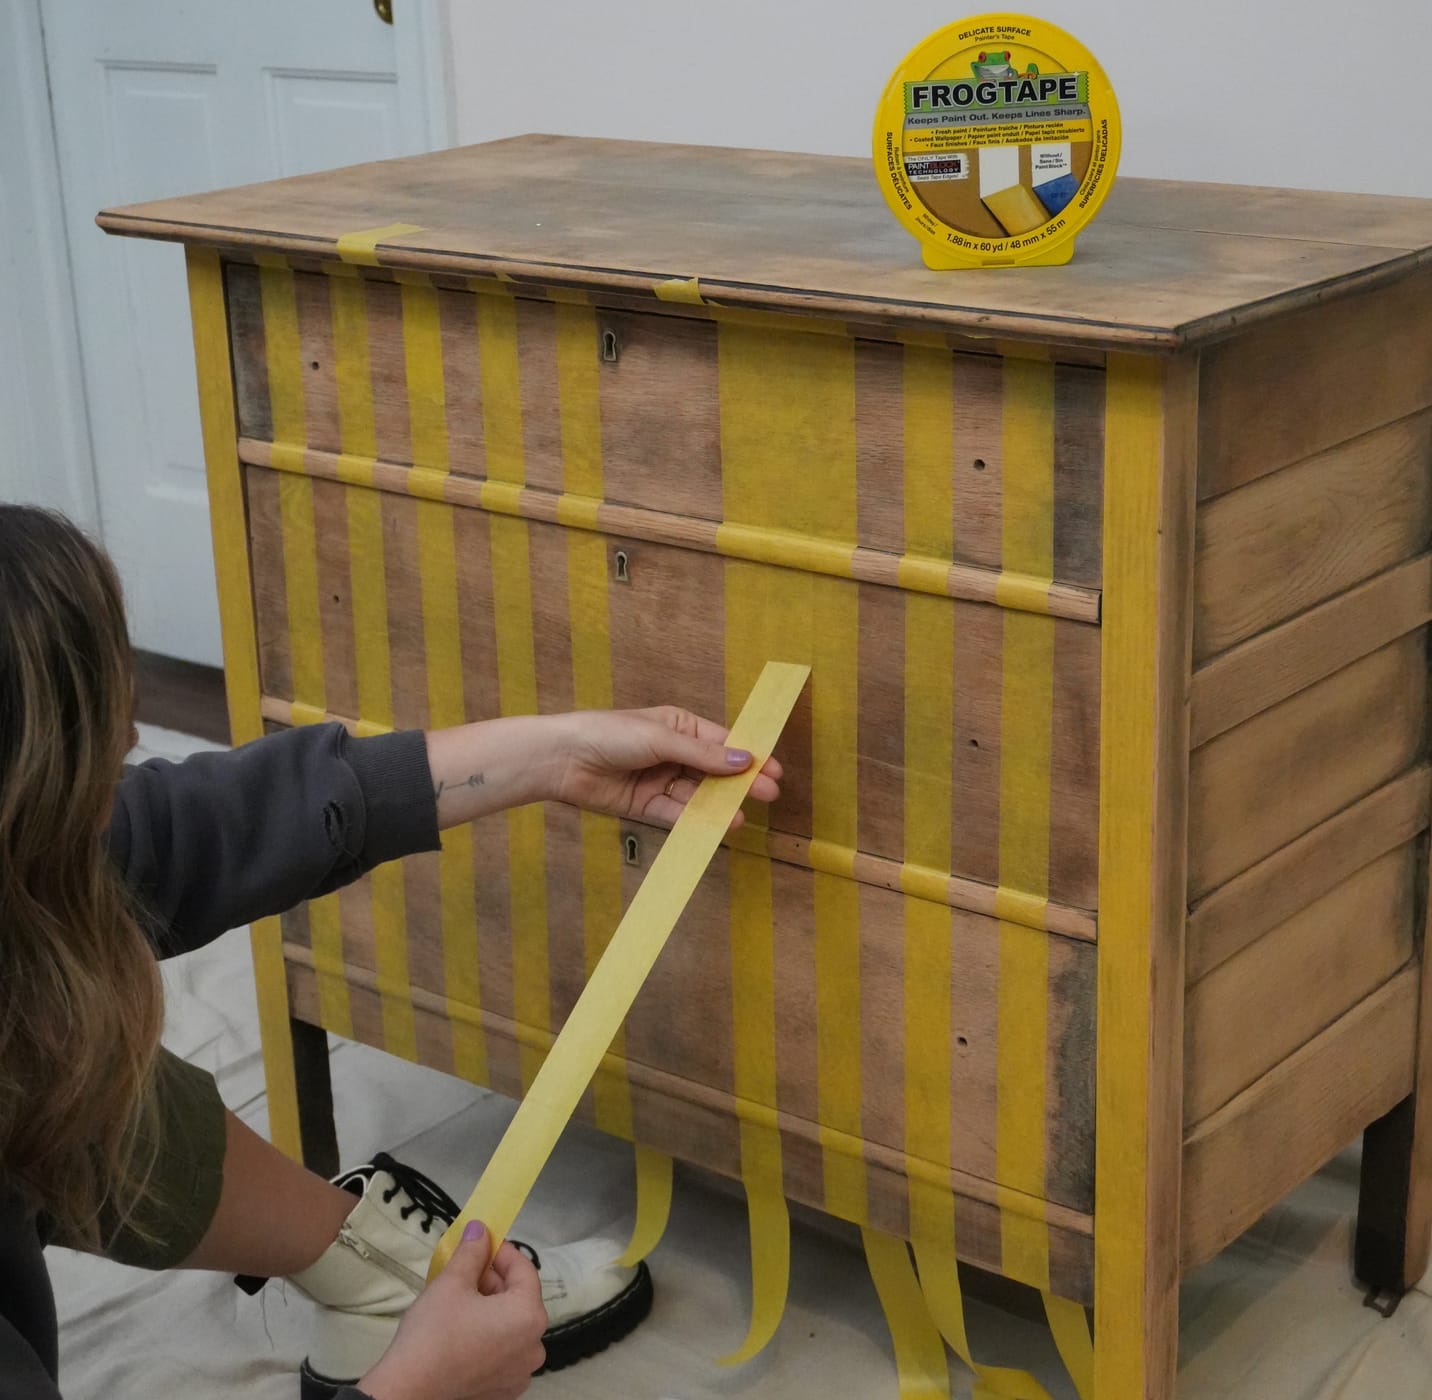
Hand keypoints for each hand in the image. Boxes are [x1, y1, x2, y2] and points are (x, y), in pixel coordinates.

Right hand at [357, 1222, 546, 1399]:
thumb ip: (472, 1252)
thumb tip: (480, 1229)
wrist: (408, 1390)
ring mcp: (520, 1373)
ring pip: (511, 1326)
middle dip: (494, 1280)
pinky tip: (464, 1330)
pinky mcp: (503, 1390)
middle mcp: (534, 1346)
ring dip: (491, 1308)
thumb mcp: (452, 1282)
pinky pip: (503, 1352)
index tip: (482, 1241)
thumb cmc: (434, 1331)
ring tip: (462, 1298)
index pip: (524, 1271)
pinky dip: (490, 1336)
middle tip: (466, 1270)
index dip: (502, 1251)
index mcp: (529, 1317)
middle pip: (519, 1299)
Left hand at [551, 706, 782, 828]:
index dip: (749, 756)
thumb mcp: (661, 737)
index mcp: (679, 726)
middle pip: (714, 771)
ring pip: (698, 795)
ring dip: (719, 805)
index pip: (722, 742)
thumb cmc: (609, 733)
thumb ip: (703, 754)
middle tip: (769, 795)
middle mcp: (673, 753)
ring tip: (739, 816)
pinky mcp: (646, 805)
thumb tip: (745, 760)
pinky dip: (695, 820)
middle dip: (740, 783)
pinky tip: (715, 825)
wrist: (563, 759)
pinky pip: (677, 813)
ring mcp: (661, 780)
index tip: (774, 770)